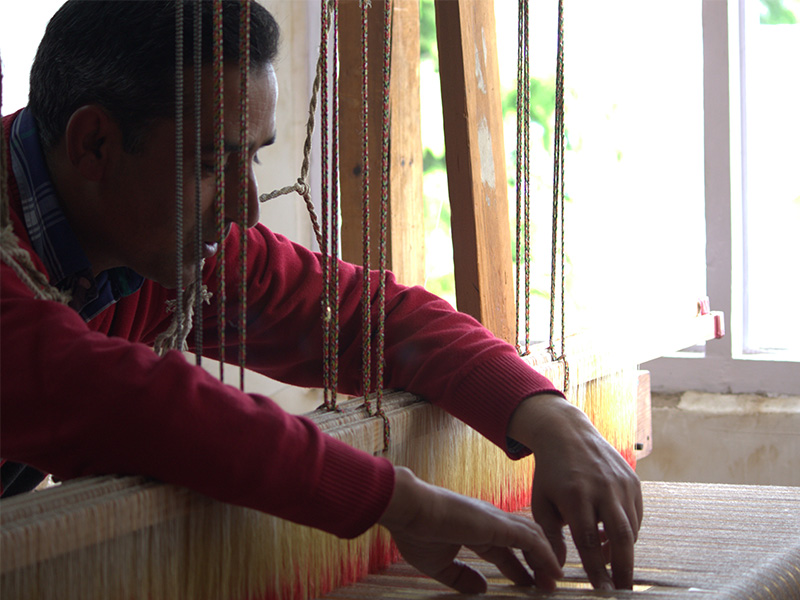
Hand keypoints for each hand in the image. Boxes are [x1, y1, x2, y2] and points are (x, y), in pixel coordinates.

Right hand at [378, 466, 562, 592]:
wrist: (408, 509)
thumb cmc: (415, 532)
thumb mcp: (439, 564)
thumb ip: (461, 577)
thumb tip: (482, 589)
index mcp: (475, 529)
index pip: (505, 550)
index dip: (519, 568)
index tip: (529, 585)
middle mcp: (489, 522)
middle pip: (523, 541)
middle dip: (538, 563)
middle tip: (548, 587)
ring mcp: (495, 520)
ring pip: (532, 535)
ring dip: (546, 558)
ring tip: (554, 581)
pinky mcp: (497, 524)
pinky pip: (530, 539)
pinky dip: (545, 554)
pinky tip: (553, 570)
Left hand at [508, 394, 642, 589]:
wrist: (567, 433)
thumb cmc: (550, 473)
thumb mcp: (541, 503)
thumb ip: (550, 538)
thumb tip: (554, 574)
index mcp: (575, 495)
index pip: (588, 542)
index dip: (597, 570)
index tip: (603, 592)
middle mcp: (602, 488)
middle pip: (620, 537)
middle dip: (624, 570)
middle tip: (623, 592)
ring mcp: (621, 483)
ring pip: (631, 529)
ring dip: (623, 551)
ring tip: (608, 561)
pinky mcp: (633, 480)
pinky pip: (636, 516)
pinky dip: (627, 532)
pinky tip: (610, 535)